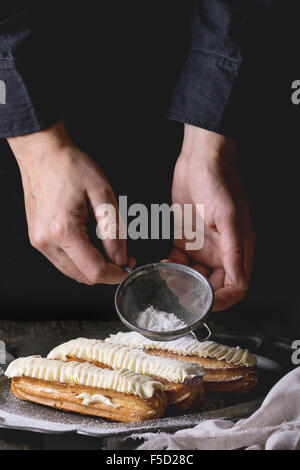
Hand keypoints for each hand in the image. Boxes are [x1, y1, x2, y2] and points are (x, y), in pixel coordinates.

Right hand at [8, 121, 133, 284]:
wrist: (42, 153)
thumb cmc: (70, 166)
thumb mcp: (102, 193)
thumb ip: (113, 230)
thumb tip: (121, 257)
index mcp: (64, 230)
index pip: (94, 271)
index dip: (116, 275)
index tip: (128, 267)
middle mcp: (47, 241)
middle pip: (83, 276)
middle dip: (106, 271)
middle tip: (121, 255)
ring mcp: (39, 242)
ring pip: (72, 272)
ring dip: (92, 266)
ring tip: (105, 245)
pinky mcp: (37, 239)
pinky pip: (62, 261)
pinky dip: (79, 258)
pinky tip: (89, 241)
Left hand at [163, 125, 254, 310]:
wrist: (199, 161)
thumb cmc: (219, 183)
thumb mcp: (229, 217)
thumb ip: (233, 251)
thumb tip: (237, 283)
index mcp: (238, 250)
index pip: (235, 287)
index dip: (222, 301)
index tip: (203, 304)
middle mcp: (221, 252)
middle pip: (212, 286)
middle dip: (197, 294)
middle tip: (178, 292)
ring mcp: (203, 247)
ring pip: (193, 277)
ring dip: (181, 282)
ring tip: (167, 280)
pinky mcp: (186, 239)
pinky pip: (178, 262)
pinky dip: (170, 268)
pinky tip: (161, 266)